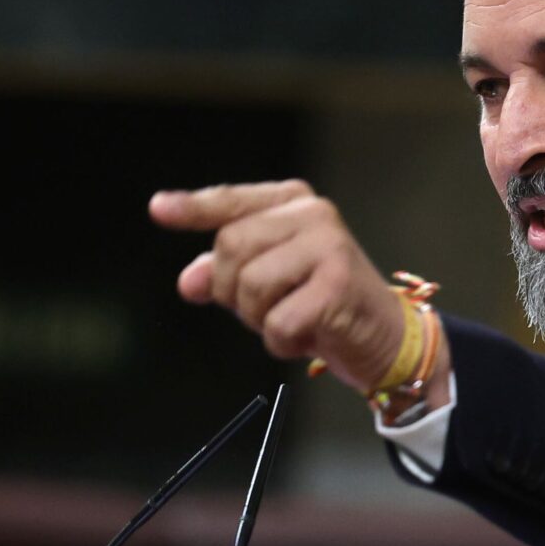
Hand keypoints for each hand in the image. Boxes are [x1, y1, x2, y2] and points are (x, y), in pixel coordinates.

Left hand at [149, 181, 449, 391]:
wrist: (386, 339)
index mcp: (294, 204)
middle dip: (231, 290)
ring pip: (250, 285)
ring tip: (288, 320)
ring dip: (257, 318)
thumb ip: (228, 274)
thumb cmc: (324, 306)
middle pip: (230, 247)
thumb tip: (190, 281)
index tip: (158, 210)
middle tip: (262, 309)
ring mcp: (328, 246)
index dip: (193, 208)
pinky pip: (276, 320)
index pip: (232, 203)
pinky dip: (282, 342)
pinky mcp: (336, 284)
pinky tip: (307, 338)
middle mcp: (312, 215)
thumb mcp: (269, 285)